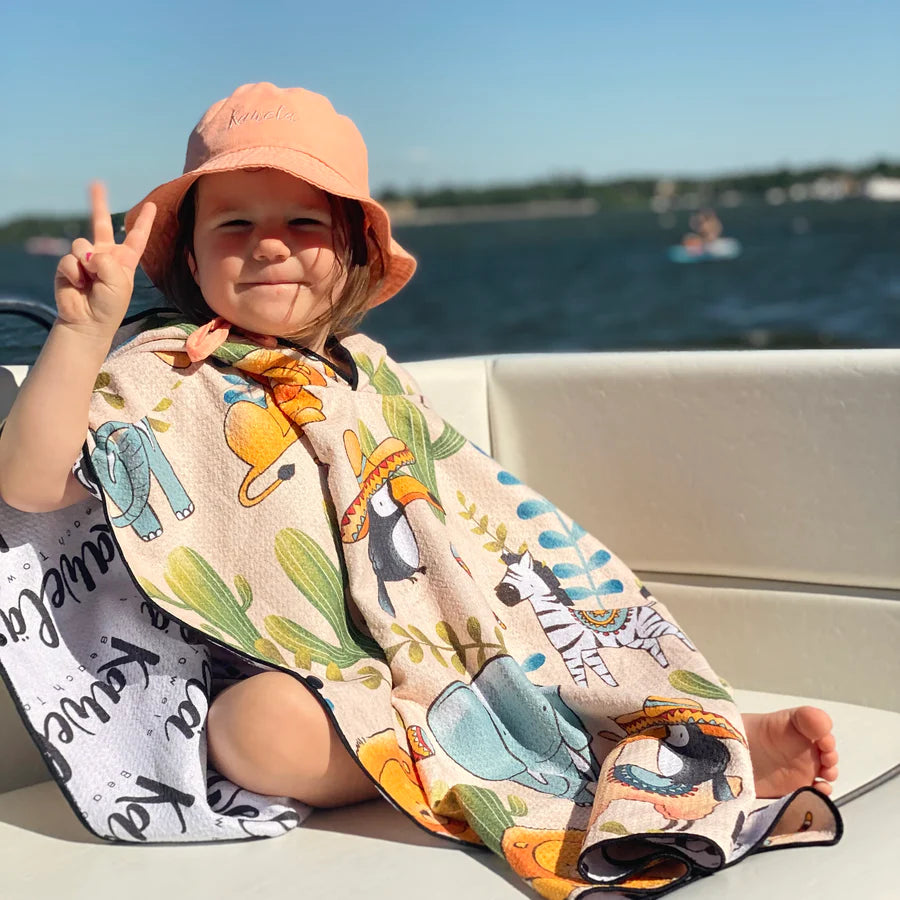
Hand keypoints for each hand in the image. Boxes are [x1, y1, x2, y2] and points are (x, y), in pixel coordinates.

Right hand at [54, 181, 155, 337]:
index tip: (153, 205)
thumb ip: (107, 261)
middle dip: (98, 203)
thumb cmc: (110, 305)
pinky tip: (78, 285)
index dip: (144, 222)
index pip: (136, 237)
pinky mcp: (69, 265)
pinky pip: (69, 259)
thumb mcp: (119, 282)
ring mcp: (85, 259)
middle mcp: (105, 255)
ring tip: (90, 281)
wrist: (88, 322)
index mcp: (124, 260)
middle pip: (102, 224)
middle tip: (96, 183)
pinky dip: (74, 272)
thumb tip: (86, 253)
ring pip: (81, 244)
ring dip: (86, 263)